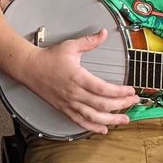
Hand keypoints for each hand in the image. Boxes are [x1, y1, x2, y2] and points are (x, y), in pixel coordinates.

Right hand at [22, 29, 139, 134]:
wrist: (29, 68)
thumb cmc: (48, 58)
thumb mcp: (70, 46)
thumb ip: (89, 41)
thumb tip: (104, 33)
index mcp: (77, 77)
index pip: (103, 88)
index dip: (119, 92)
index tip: (131, 90)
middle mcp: (74, 93)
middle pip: (102, 104)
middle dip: (121, 105)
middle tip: (133, 102)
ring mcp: (69, 103)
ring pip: (93, 117)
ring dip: (111, 120)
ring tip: (124, 119)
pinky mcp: (64, 109)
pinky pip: (80, 122)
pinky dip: (93, 128)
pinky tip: (104, 129)